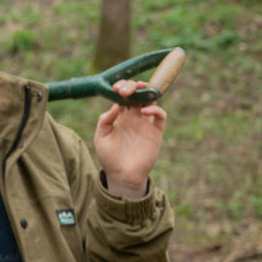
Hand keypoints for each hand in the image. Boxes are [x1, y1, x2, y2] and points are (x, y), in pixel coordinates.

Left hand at [94, 79, 166, 198]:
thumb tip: (115, 105)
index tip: (115, 88)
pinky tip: (144, 111)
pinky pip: (160, 116)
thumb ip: (105, 121)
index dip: (121, 88)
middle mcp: (134, 117)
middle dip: (133, 86)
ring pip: (151, 101)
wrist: (121, 175)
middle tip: (125, 89)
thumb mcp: (101, 138)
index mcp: (120, 116)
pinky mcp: (155, 132)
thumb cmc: (109, 157)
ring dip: (147, 92)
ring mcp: (146, 123)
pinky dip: (155, 109)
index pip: (123, 96)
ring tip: (139, 90)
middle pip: (138, 94)